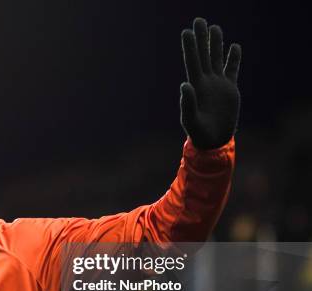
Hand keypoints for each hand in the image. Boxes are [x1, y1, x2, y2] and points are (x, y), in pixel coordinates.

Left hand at [180, 18, 240, 149]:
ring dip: (216, 44)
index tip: (186, 31)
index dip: (190, 47)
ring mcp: (218, 84)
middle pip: (203, 55)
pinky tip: (234, 47)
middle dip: (201, 38)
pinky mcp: (230, 89)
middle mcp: (206, 82)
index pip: (192, 61)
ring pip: (217, 59)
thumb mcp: (191, 120)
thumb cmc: (199, 133)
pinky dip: (234, 59)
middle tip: (199, 20)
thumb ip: (187, 103)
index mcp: (196, 86)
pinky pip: (232, 70)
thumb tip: (185, 85)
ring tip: (214, 28)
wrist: (214, 141)